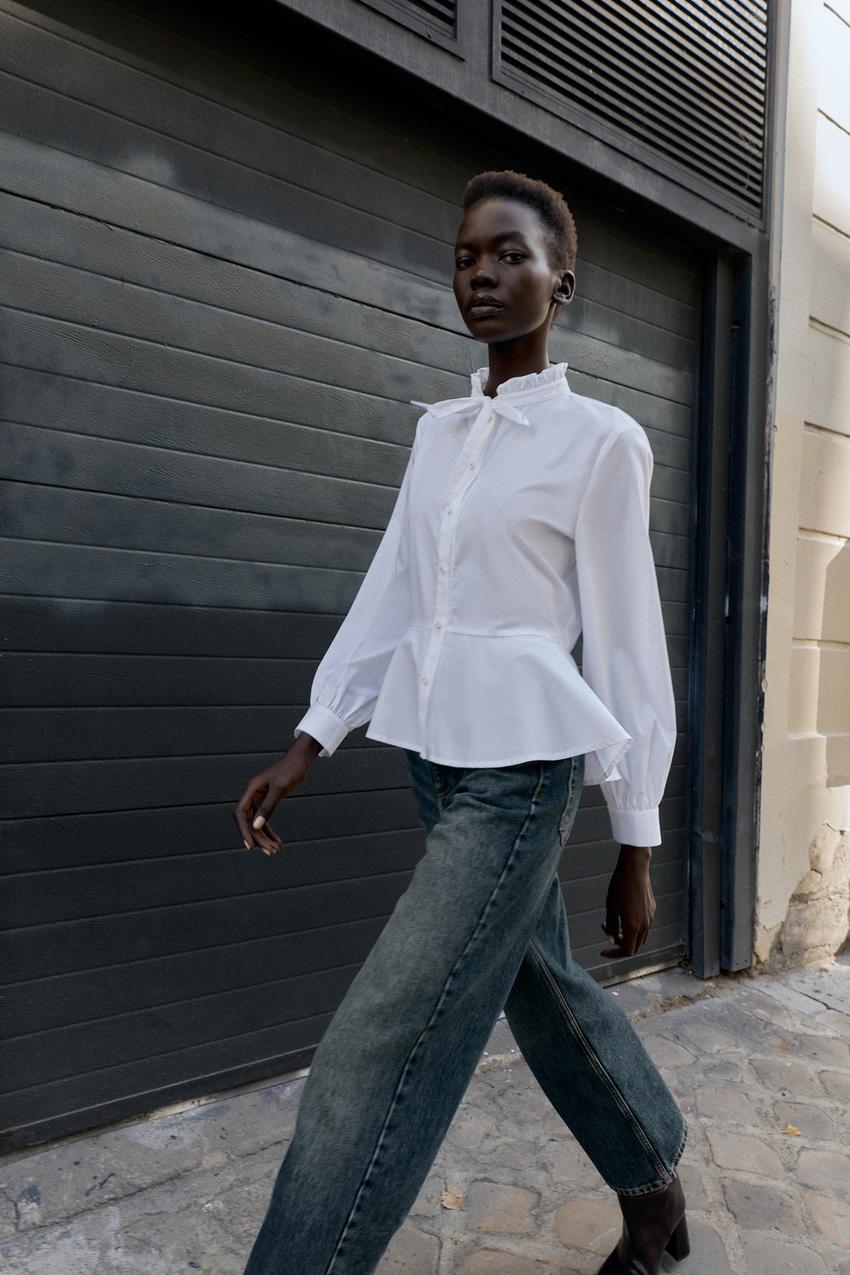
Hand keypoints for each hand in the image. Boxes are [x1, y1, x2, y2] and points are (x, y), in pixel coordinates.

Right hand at [233, 734, 321, 856]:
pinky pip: (265, 819)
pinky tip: (277, 841)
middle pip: (249, 821)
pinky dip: (270, 831)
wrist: (302, 759)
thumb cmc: (291, 769)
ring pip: (257, 822)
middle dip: (258, 838)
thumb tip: (256, 826)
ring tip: (275, 850)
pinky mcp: (268, 800)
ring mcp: (260, 798)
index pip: (240, 814)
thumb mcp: (280, 788)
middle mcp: (253, 794)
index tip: (250, 845)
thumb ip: (268, 807)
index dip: (243, 830)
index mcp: (252, 789)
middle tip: (271, 852)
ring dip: (265, 837)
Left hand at [600, 845, 655, 957]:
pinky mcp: (652, 910)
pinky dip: (634, 927)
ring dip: (627, 935)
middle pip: (635, 946)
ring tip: (614, 921)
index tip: (603, 950)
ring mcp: (651, 917)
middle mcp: (645, 925)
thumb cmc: (619, 887)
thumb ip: (612, 927)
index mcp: (634, 927)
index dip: (614, 953)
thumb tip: (611, 941)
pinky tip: (624, 914)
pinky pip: (645, 926)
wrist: (635, 868)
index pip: (627, 951)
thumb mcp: (611, 907)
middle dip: (620, 943)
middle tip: (607, 930)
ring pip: (640, 937)